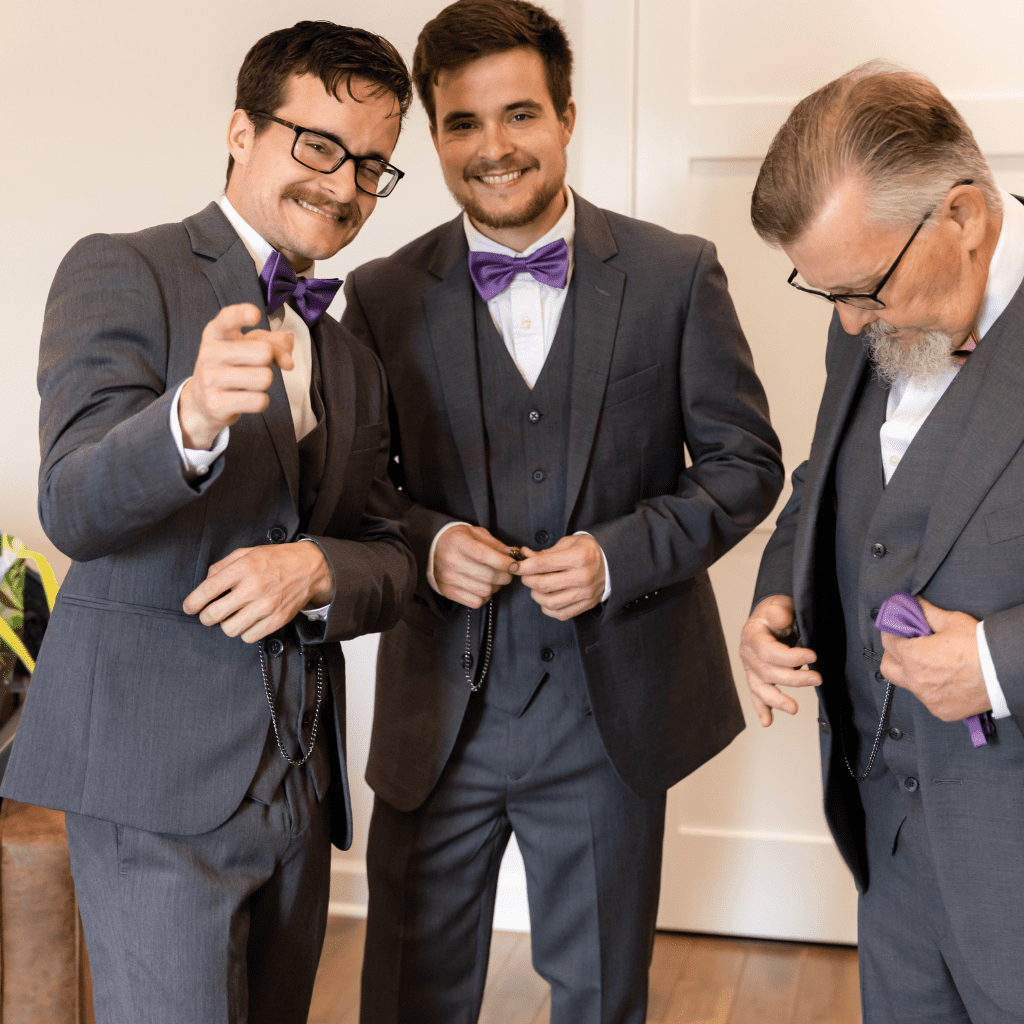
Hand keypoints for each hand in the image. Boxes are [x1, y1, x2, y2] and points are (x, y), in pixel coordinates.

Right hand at [178, 303, 294, 449]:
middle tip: (257, 367)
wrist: (203, 401)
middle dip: (270, 362)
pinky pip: (259, 401)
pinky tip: (246, 399)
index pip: (228, 318)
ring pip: (265, 378)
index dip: (243, 314)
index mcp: (217, 333)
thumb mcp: (249, 346)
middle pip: (264, 352)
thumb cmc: (232, 367)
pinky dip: (261, 402)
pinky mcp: (215, 403)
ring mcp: (209, 378)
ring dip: (265, 383)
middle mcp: (209, 352)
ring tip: (248, 383)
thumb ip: (275, 344)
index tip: (256, 315)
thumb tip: (288, 361)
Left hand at [183, 542, 333, 642]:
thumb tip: (205, 583)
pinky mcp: (277, 620)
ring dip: (226, 625)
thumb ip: (222, 566)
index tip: (189, 607)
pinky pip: (248, 637)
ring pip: (230, 629)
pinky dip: (244, 631)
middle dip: (205, 617)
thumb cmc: (276, 560)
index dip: (192, 602)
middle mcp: (254, 588)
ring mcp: (266, 606)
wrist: (309, 568)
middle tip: (208, 614)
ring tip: (233, 615)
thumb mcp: (246, 553)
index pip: (207, 590)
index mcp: (243, 568)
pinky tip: (248, 620)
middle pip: (214, 615)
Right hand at [433, 525, 514, 607]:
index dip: (504, 562)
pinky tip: (483, 588)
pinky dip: (485, 597)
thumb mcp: (475, 533)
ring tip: (494, 580)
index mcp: (459, 543)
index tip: (514, 564)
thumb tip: (515, 554)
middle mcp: (452, 561)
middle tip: (507, 572)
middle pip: (488, 575)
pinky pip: (475, 602)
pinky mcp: (448, 592)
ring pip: (485, 590)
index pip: (485, 555)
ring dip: (496, 587)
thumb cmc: (457, 539)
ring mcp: (449, 578)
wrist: (431, 548)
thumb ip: (496, 544)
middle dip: (505, 576)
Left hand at [511, 535, 605, 620]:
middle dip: (527, 580)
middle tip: (525, 575)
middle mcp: (582, 577)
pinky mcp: (585, 605)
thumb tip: (524, 556)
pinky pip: (560, 613)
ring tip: (536, 587)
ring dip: (536, 595)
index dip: (523, 566)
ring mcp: (585, 593)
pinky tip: (547, 598)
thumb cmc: (588, 551)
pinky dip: (548, 608)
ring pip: (550, 602)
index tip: (514, 566)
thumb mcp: (568, 543)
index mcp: (578, 558)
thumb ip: (545, 552)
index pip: (543, 564)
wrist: (613, 562)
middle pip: (543, 584)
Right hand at [739, 595, 820, 726]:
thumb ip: (779, 611)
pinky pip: (756, 695)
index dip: (791, 657)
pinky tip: (768, 721)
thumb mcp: (779, 604)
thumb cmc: (777, 610)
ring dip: (776, 700)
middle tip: (817, 678)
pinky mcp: (756, 678)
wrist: (769, 616)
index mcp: (752, 635)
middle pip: (767, 673)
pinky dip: (761, 708)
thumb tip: (781, 618)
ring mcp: (750, 668)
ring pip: (760, 688)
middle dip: (794, 679)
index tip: (813, 656)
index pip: (768, 652)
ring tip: (794, 709)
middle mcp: (748, 653)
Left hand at [880, 598, 989, 720]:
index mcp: (913, 656)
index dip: (892, 632)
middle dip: (893, 654)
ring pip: (907, 684)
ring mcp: (927, 698)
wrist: (1003, 672)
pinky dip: (929, 688)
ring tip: (927, 662)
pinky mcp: (940, 710)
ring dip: (911, 672)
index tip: (897, 628)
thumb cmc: (979, 646)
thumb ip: (927, 612)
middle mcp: (915, 680)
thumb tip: (914, 603)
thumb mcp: (951, 621)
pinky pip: (926, 698)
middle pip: (888, 666)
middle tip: (905, 645)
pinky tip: (942, 678)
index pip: (888, 642)